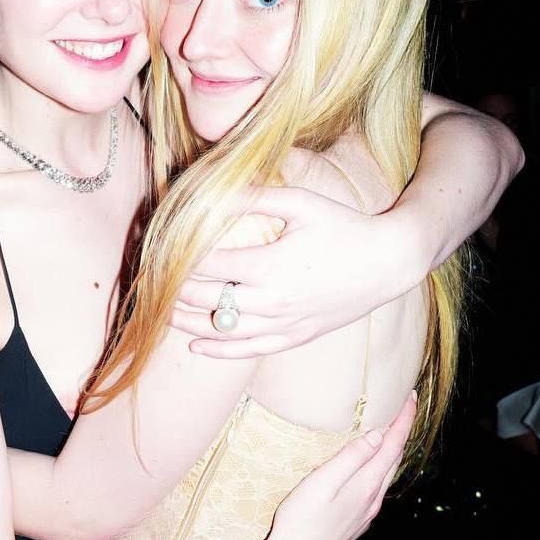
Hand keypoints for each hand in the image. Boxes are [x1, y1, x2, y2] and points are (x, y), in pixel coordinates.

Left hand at [171, 186, 416, 357]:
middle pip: (207, 300)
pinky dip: (218, 350)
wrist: (388, 263)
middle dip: (174, 290)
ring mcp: (282, 324)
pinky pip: (248, 351)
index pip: (206, 267)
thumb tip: (215, 189)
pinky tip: (196, 347)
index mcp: (268, 266)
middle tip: (151, 280)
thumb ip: (256, 196)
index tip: (157, 250)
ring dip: (187, 322)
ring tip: (161, 312)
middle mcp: (270, 301)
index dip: (176, 259)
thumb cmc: (345, 227)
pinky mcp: (294, 338)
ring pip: (222, 330)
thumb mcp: (302, 203)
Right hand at [259, 392, 416, 539]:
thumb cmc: (300, 523)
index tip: (411, 396)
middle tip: (404, 407)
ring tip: (389, 433)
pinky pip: (374, 489)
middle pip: (394, 459)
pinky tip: (369, 471)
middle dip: (402, 431)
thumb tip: (378, 435)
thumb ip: (351, 458)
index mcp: (367, 486)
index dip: (404, 419)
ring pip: (385, 476)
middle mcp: (372, 500)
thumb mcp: (322, 483)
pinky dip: (379, 470)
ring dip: (391, 452)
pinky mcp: (353, 524)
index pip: (393, 445)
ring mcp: (364, 514)